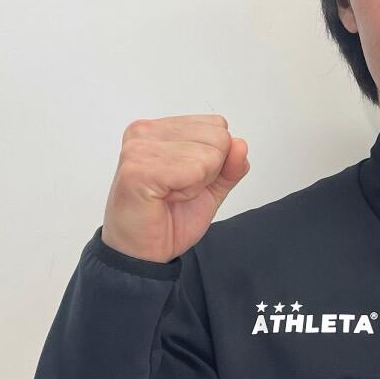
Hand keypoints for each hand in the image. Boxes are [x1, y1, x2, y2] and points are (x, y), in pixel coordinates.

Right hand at [101, 114, 249, 263]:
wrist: (144, 253)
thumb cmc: (168, 219)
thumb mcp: (212, 188)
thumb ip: (230, 165)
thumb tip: (241, 144)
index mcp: (160, 129)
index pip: (217, 125)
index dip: (214, 161)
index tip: (185, 180)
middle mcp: (146, 131)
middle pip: (218, 137)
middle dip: (208, 172)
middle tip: (177, 190)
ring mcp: (139, 148)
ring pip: (209, 155)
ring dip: (195, 185)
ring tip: (169, 195)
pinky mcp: (138, 169)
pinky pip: (194, 170)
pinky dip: (187, 192)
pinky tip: (165, 199)